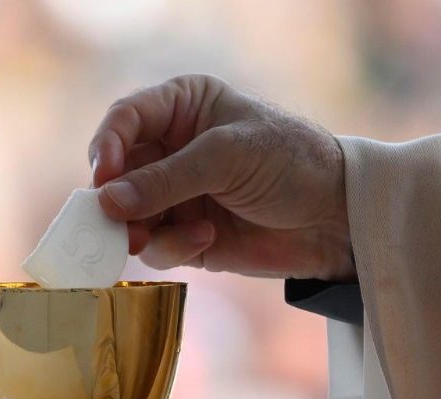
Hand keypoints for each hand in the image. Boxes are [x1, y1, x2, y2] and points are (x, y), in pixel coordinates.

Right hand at [87, 74, 353, 279]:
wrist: (337, 216)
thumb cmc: (292, 162)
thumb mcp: (228, 157)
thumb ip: (167, 179)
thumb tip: (107, 202)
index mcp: (183, 108)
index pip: (125, 120)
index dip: (108, 146)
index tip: (104, 178)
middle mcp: (174, 150)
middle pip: (118, 174)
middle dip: (116, 199)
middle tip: (117, 221)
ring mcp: (180, 195)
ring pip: (130, 216)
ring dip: (141, 229)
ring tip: (159, 236)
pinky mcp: (189, 236)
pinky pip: (158, 247)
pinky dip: (173, 247)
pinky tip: (206, 238)